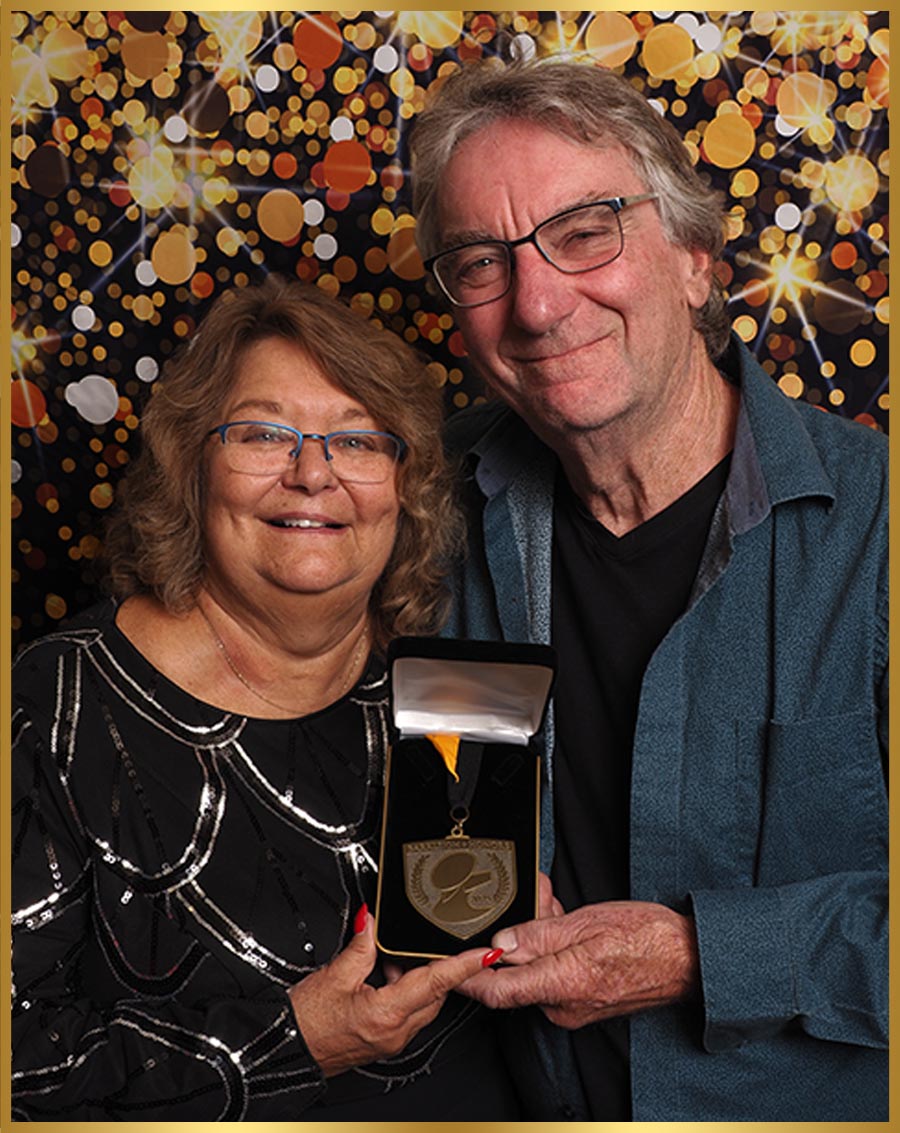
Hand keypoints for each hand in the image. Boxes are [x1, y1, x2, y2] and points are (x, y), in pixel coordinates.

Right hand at [289, 907, 500, 1075]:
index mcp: (387, 1013)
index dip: (465, 965)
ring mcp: (392, 1040)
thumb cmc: (305, 1021)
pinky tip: (389, 977)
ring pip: (424, 1004)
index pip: (437, 982)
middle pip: (436, 994)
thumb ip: (361, 945)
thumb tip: (373, 921)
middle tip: (437, 943)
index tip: (486, 953)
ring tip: (397, 958)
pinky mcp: (385, 1042)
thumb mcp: (334, 974)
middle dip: (440, 967)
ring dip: (420, 979)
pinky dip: (407, 992)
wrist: (285, 1050)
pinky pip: (409, 1013)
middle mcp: (397, 1031)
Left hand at [456, 900, 698, 1028]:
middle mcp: (564, 1006)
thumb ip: (539, 934)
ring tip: (552, 903)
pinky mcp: (584, 1002)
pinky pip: (554, 975)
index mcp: (561, 986)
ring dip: (535, 937)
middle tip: (527, 900)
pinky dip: (551, 948)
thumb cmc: (647, 938)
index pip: (497, 991)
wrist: (690, 959)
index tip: (447, 961)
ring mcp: (575, 1007)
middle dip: (512, 936)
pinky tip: (563, 920)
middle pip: (516, 974)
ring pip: (536, 969)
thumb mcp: (586, 922)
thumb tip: (501, 944)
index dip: (467, 976)